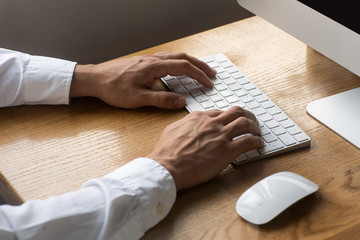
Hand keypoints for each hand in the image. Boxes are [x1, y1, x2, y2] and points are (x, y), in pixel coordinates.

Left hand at [70, 52, 215, 108]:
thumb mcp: (137, 99)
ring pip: (175, 56)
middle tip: (212, 74)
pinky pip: (167, 58)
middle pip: (183, 57)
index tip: (209, 83)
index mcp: (153, 67)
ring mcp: (148, 59)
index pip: (183, 67)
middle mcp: (153, 60)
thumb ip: (161, 100)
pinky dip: (179, 62)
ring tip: (200, 70)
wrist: (94, 79)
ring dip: (191, 62)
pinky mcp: (144, 62)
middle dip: (200, 65)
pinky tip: (179, 69)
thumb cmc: (113, 88)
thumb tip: (181, 101)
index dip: (199, 75)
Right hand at [147, 106, 263, 190]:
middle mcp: (212, 123)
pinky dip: (256, 141)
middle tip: (251, 121)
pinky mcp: (227, 151)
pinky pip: (248, 141)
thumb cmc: (166, 152)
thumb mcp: (172, 129)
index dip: (229, 117)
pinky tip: (258, 144)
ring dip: (255, 126)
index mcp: (198, 117)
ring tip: (258, 131)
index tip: (232, 122)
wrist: (167, 166)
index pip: (220, 112)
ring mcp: (220, 135)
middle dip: (247, 115)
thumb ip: (184, 124)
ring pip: (245, 123)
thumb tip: (189, 125)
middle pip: (236, 112)